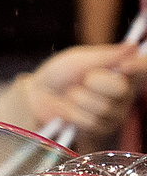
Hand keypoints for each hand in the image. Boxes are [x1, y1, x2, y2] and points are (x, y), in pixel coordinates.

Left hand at [16, 41, 144, 152]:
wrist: (38, 95)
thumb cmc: (60, 74)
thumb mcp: (79, 59)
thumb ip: (106, 56)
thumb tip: (132, 46)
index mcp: (122, 72)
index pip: (143, 69)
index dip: (139, 67)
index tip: (124, 66)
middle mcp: (124, 94)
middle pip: (120, 88)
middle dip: (93, 82)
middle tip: (82, 80)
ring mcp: (115, 113)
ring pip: (102, 107)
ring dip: (78, 99)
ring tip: (72, 95)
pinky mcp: (102, 129)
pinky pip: (90, 122)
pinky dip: (73, 114)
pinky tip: (69, 110)